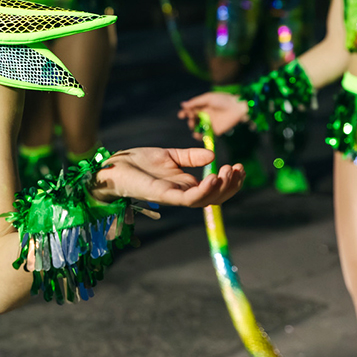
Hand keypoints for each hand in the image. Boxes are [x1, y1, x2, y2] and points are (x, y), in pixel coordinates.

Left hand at [91, 147, 243, 207]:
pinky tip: (212, 179)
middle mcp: (182, 193)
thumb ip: (190, 156)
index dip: (230, 181)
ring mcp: (174, 196)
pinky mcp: (163, 195)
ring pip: (204, 201)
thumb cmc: (139, 162)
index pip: (215, 189)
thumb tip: (212, 156)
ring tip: (227, 172)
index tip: (240, 166)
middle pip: (215, 198)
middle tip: (238, 169)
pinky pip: (187, 199)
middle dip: (231, 186)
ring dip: (220, 188)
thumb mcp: (170, 155)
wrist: (116, 165)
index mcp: (185, 185)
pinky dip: (202, 191)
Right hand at [178, 92, 249, 136]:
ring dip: (194, 127)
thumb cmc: (223, 100)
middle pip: (193, 119)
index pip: (191, 110)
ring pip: (197, 128)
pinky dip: (199, 136)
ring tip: (194, 126)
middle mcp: (205, 115)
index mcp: (202, 107)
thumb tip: (182, 104)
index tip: (181, 115)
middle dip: (190, 120)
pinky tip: (197, 134)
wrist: (237, 108)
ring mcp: (209, 124)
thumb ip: (195, 102)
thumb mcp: (208, 98)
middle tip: (192, 119)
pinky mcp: (214, 131)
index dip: (185, 113)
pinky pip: (204, 135)